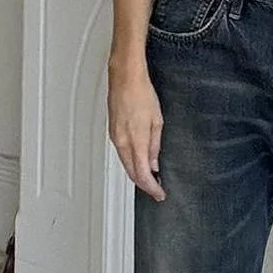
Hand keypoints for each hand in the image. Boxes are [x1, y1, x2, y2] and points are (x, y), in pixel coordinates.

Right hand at [108, 60, 165, 201]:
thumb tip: (154, 164)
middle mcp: (122, 142)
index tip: (159, 193)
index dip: (151, 188)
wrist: (125, 78)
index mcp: (136, 141)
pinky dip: (131, 163)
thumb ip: (155, 146)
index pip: (143, 174)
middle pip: (132, 173)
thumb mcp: (157, 122)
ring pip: (126, 164)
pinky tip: (139, 162)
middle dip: (144, 185)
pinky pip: (121, 154)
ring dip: (137, 174)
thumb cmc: (142, 94)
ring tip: (150, 179)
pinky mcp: (113, 132)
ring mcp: (115, 137)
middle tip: (156, 190)